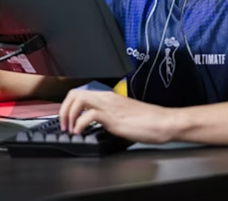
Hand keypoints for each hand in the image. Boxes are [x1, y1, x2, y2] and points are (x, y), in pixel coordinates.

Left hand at [59, 89, 173, 143]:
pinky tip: (82, 133)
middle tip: (64, 125)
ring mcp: (109, 106)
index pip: (80, 93)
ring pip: (78, 99)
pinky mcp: (113, 117)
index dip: (68, 106)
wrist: (163, 122)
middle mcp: (106, 98)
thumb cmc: (149, 121)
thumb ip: (109, 116)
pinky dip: (80, 124)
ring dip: (69, 115)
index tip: (67, 120)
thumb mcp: (123, 116)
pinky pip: (88, 115)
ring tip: (71, 130)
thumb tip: (98, 123)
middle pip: (75, 93)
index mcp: (109, 97)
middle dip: (64, 109)